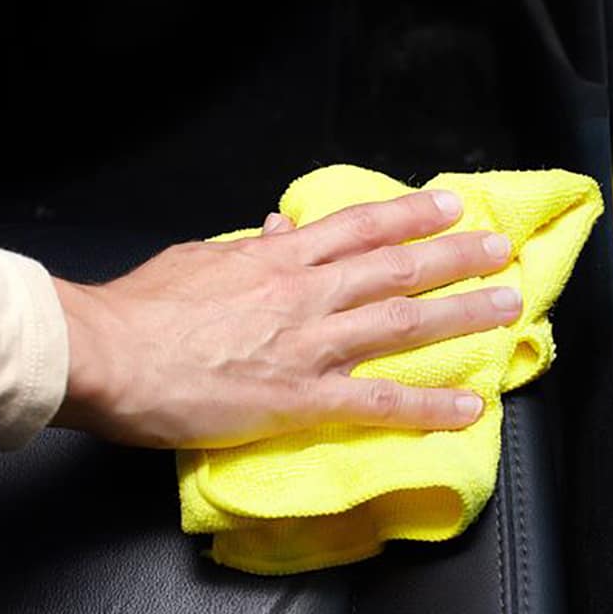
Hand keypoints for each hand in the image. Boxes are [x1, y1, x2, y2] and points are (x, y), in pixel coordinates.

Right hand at [50, 190, 520, 448]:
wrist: (105, 353)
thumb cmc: (140, 309)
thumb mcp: (198, 259)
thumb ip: (247, 247)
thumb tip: (278, 228)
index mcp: (277, 257)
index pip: (359, 228)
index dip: (410, 215)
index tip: (449, 207)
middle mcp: (306, 294)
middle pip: (396, 269)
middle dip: (455, 257)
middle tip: (499, 251)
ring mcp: (309, 346)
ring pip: (402, 325)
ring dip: (461, 314)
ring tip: (506, 308)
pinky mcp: (301, 399)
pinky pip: (379, 403)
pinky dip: (429, 405)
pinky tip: (469, 406)